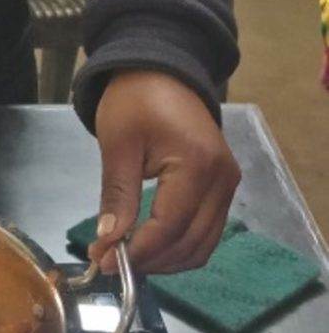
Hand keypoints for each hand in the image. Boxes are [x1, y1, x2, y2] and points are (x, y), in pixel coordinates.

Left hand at [91, 70, 240, 274]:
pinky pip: (206, 229)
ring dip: (167, 258)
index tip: (104, 260)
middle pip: (192, 242)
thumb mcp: (118, 143)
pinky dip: (179, 243)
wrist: (159, 70)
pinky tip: (149, 243)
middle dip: (152, 260)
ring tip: (126, 256)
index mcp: (197, 164)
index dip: (139, 250)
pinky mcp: (223, 186)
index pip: (171, 225)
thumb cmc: (134, 99)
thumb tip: (108, 242)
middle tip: (109, 262)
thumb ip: (117, 195)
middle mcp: (223, 179)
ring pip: (203, 243)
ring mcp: (228, 184)